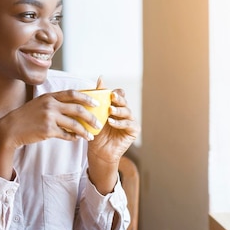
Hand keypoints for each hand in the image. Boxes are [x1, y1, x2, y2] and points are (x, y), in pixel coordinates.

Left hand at [85, 77, 139, 193]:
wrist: (99, 151)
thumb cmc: (96, 132)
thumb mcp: (95, 113)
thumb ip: (98, 97)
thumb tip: (101, 78)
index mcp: (116, 106)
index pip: (119, 94)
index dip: (115, 92)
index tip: (108, 92)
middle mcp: (125, 112)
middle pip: (124, 101)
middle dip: (118, 99)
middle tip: (112, 97)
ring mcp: (130, 121)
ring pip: (127, 111)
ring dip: (118, 110)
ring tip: (110, 111)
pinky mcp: (133, 130)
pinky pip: (128, 124)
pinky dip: (120, 123)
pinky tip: (111, 122)